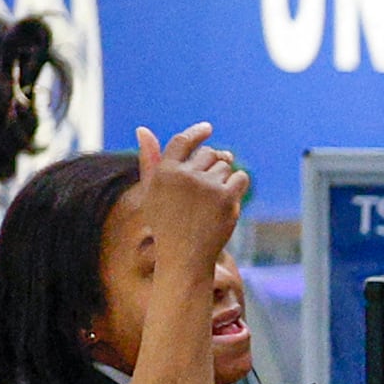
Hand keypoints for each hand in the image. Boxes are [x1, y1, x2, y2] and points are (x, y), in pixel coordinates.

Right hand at [135, 122, 244, 274]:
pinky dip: (238, 186)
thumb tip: (142, 129)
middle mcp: (184, 175)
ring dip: (224, 179)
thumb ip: (151, 160)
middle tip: (209, 188)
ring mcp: (206, 186)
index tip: (208, 129)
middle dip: (213, 165)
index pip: (183, 141)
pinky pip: (241, 178)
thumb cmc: (167, 223)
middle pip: (209, 154)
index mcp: (164, 171)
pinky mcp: (226, 197)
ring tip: (212, 202)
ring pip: (226, 166)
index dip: (197, 133)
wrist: (184, 255)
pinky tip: (228, 200)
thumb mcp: (153, 191)